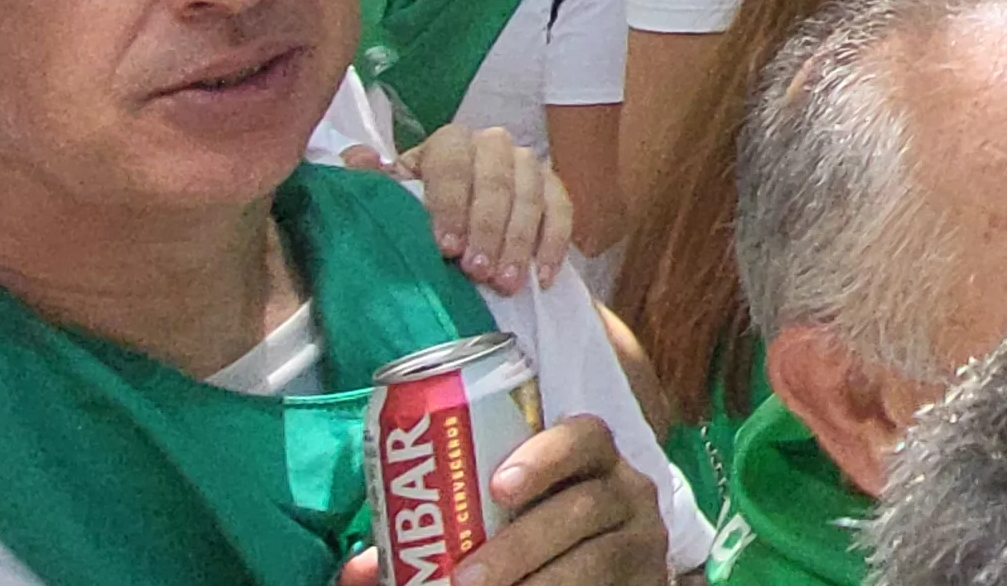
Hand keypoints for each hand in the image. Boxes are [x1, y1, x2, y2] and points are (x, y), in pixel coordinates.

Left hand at [353, 414, 664, 585]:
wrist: (605, 570)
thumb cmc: (538, 532)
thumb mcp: (503, 520)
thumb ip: (438, 531)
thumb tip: (359, 570)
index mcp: (591, 458)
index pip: (584, 435)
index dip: (544, 455)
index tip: (496, 486)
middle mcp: (628, 491)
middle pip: (581, 508)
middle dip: (518, 546)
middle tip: (465, 579)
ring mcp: (642, 540)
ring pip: (595, 559)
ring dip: (537, 582)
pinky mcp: (648, 580)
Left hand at [356, 128, 572, 294]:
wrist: (454, 222)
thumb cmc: (418, 211)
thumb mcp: (390, 198)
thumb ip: (372, 181)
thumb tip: (359, 159)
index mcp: (447, 144)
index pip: (452, 166)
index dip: (451, 207)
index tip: (447, 249)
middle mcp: (491, 146)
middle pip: (496, 181)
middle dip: (487, 229)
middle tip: (478, 272)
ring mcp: (527, 165)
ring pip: (531, 195)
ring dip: (520, 242)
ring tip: (506, 283)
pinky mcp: (553, 187)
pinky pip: (562, 210)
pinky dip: (555, 243)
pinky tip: (542, 277)